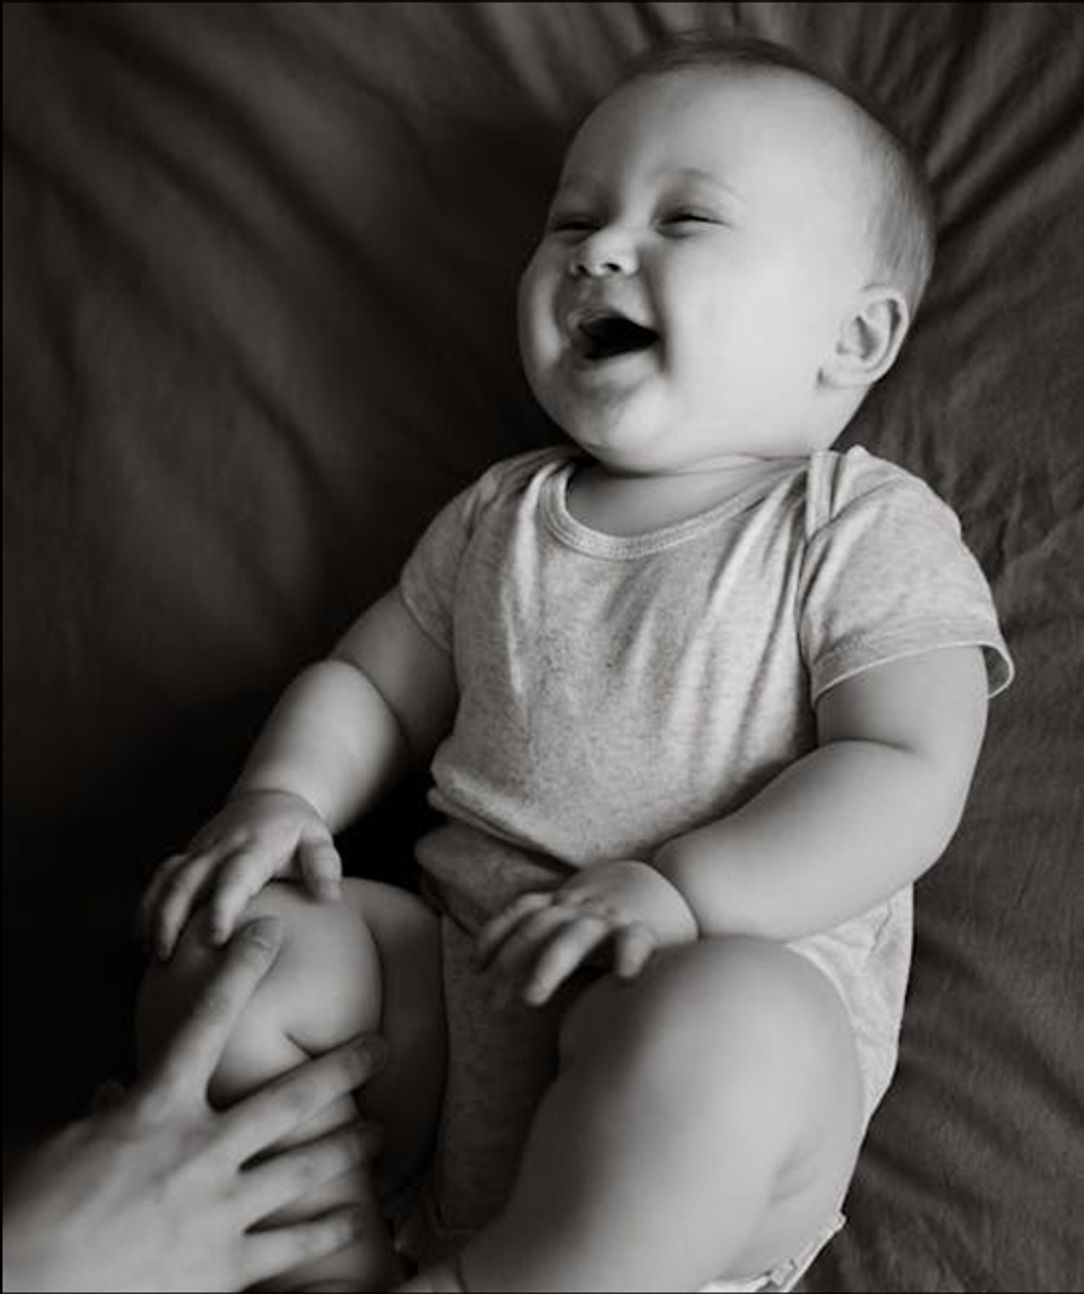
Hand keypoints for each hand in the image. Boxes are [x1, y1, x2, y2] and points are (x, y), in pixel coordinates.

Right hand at [2, 918, 387, 1292]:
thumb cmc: (35, 1219)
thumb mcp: (63, 1149)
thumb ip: (103, 1118)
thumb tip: (113, 1095)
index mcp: (154, 1111)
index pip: (205, 1022)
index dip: (240, 970)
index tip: (269, 931)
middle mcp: (197, 1152)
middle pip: (287, 1099)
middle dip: (341, 1068)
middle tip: (381, 1048)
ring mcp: (215, 1210)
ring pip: (302, 1168)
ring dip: (347, 1146)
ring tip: (380, 1132)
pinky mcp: (222, 1268)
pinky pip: (288, 1245)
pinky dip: (325, 1232)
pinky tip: (354, 1221)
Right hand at [140, 789, 341, 957]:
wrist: (269, 797)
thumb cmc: (298, 830)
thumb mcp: (318, 841)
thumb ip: (324, 866)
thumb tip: (329, 896)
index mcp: (255, 846)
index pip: (234, 876)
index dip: (222, 905)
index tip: (215, 937)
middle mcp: (220, 847)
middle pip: (187, 880)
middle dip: (173, 917)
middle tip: (169, 958)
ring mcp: (199, 851)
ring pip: (167, 881)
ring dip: (155, 915)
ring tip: (154, 954)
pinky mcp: (186, 856)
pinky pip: (160, 879)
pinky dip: (148, 905)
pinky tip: (141, 937)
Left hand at [475, 859, 698, 1006]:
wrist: (683, 879)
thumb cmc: (624, 909)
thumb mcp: (583, 913)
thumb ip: (556, 934)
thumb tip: (513, 973)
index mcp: (567, 902)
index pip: (522, 912)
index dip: (495, 935)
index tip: (475, 967)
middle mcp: (585, 907)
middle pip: (539, 928)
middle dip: (510, 962)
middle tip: (491, 1003)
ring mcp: (615, 917)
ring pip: (576, 935)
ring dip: (550, 964)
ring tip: (532, 998)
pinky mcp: (648, 929)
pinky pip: (636, 940)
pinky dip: (629, 956)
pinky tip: (623, 979)